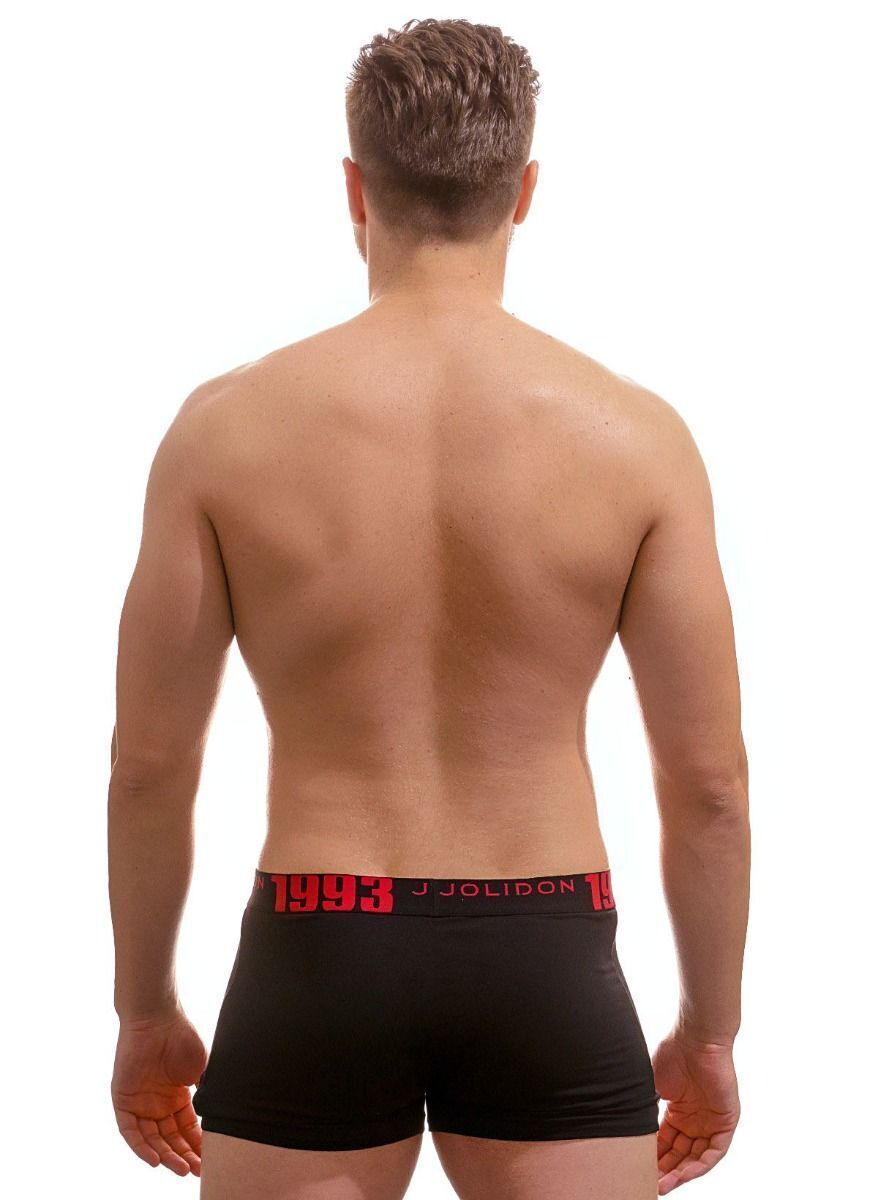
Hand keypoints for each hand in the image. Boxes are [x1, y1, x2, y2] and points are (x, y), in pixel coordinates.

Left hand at [111, 1007, 207, 1176]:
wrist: (158, 1018)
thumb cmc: (182, 1037)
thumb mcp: (201, 1069)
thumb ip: (205, 1093)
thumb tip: (217, 1118)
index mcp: (177, 1096)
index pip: (186, 1128)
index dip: (197, 1145)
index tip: (210, 1158)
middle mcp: (158, 1103)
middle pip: (170, 1138)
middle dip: (184, 1155)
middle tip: (197, 1170)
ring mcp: (140, 1103)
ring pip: (152, 1139)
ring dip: (166, 1155)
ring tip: (181, 1169)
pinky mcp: (123, 1100)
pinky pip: (130, 1131)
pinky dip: (141, 1147)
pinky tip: (156, 1159)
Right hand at [652, 1028, 740, 1193]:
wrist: (695, 1038)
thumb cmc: (673, 1053)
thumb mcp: (652, 1086)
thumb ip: (644, 1108)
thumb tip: (624, 1126)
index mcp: (678, 1110)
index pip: (665, 1142)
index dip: (653, 1156)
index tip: (638, 1168)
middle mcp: (695, 1119)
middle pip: (679, 1153)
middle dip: (664, 1170)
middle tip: (649, 1183)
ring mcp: (711, 1121)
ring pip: (696, 1157)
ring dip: (680, 1173)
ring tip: (662, 1185)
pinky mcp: (726, 1122)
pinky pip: (714, 1152)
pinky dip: (699, 1166)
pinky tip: (683, 1174)